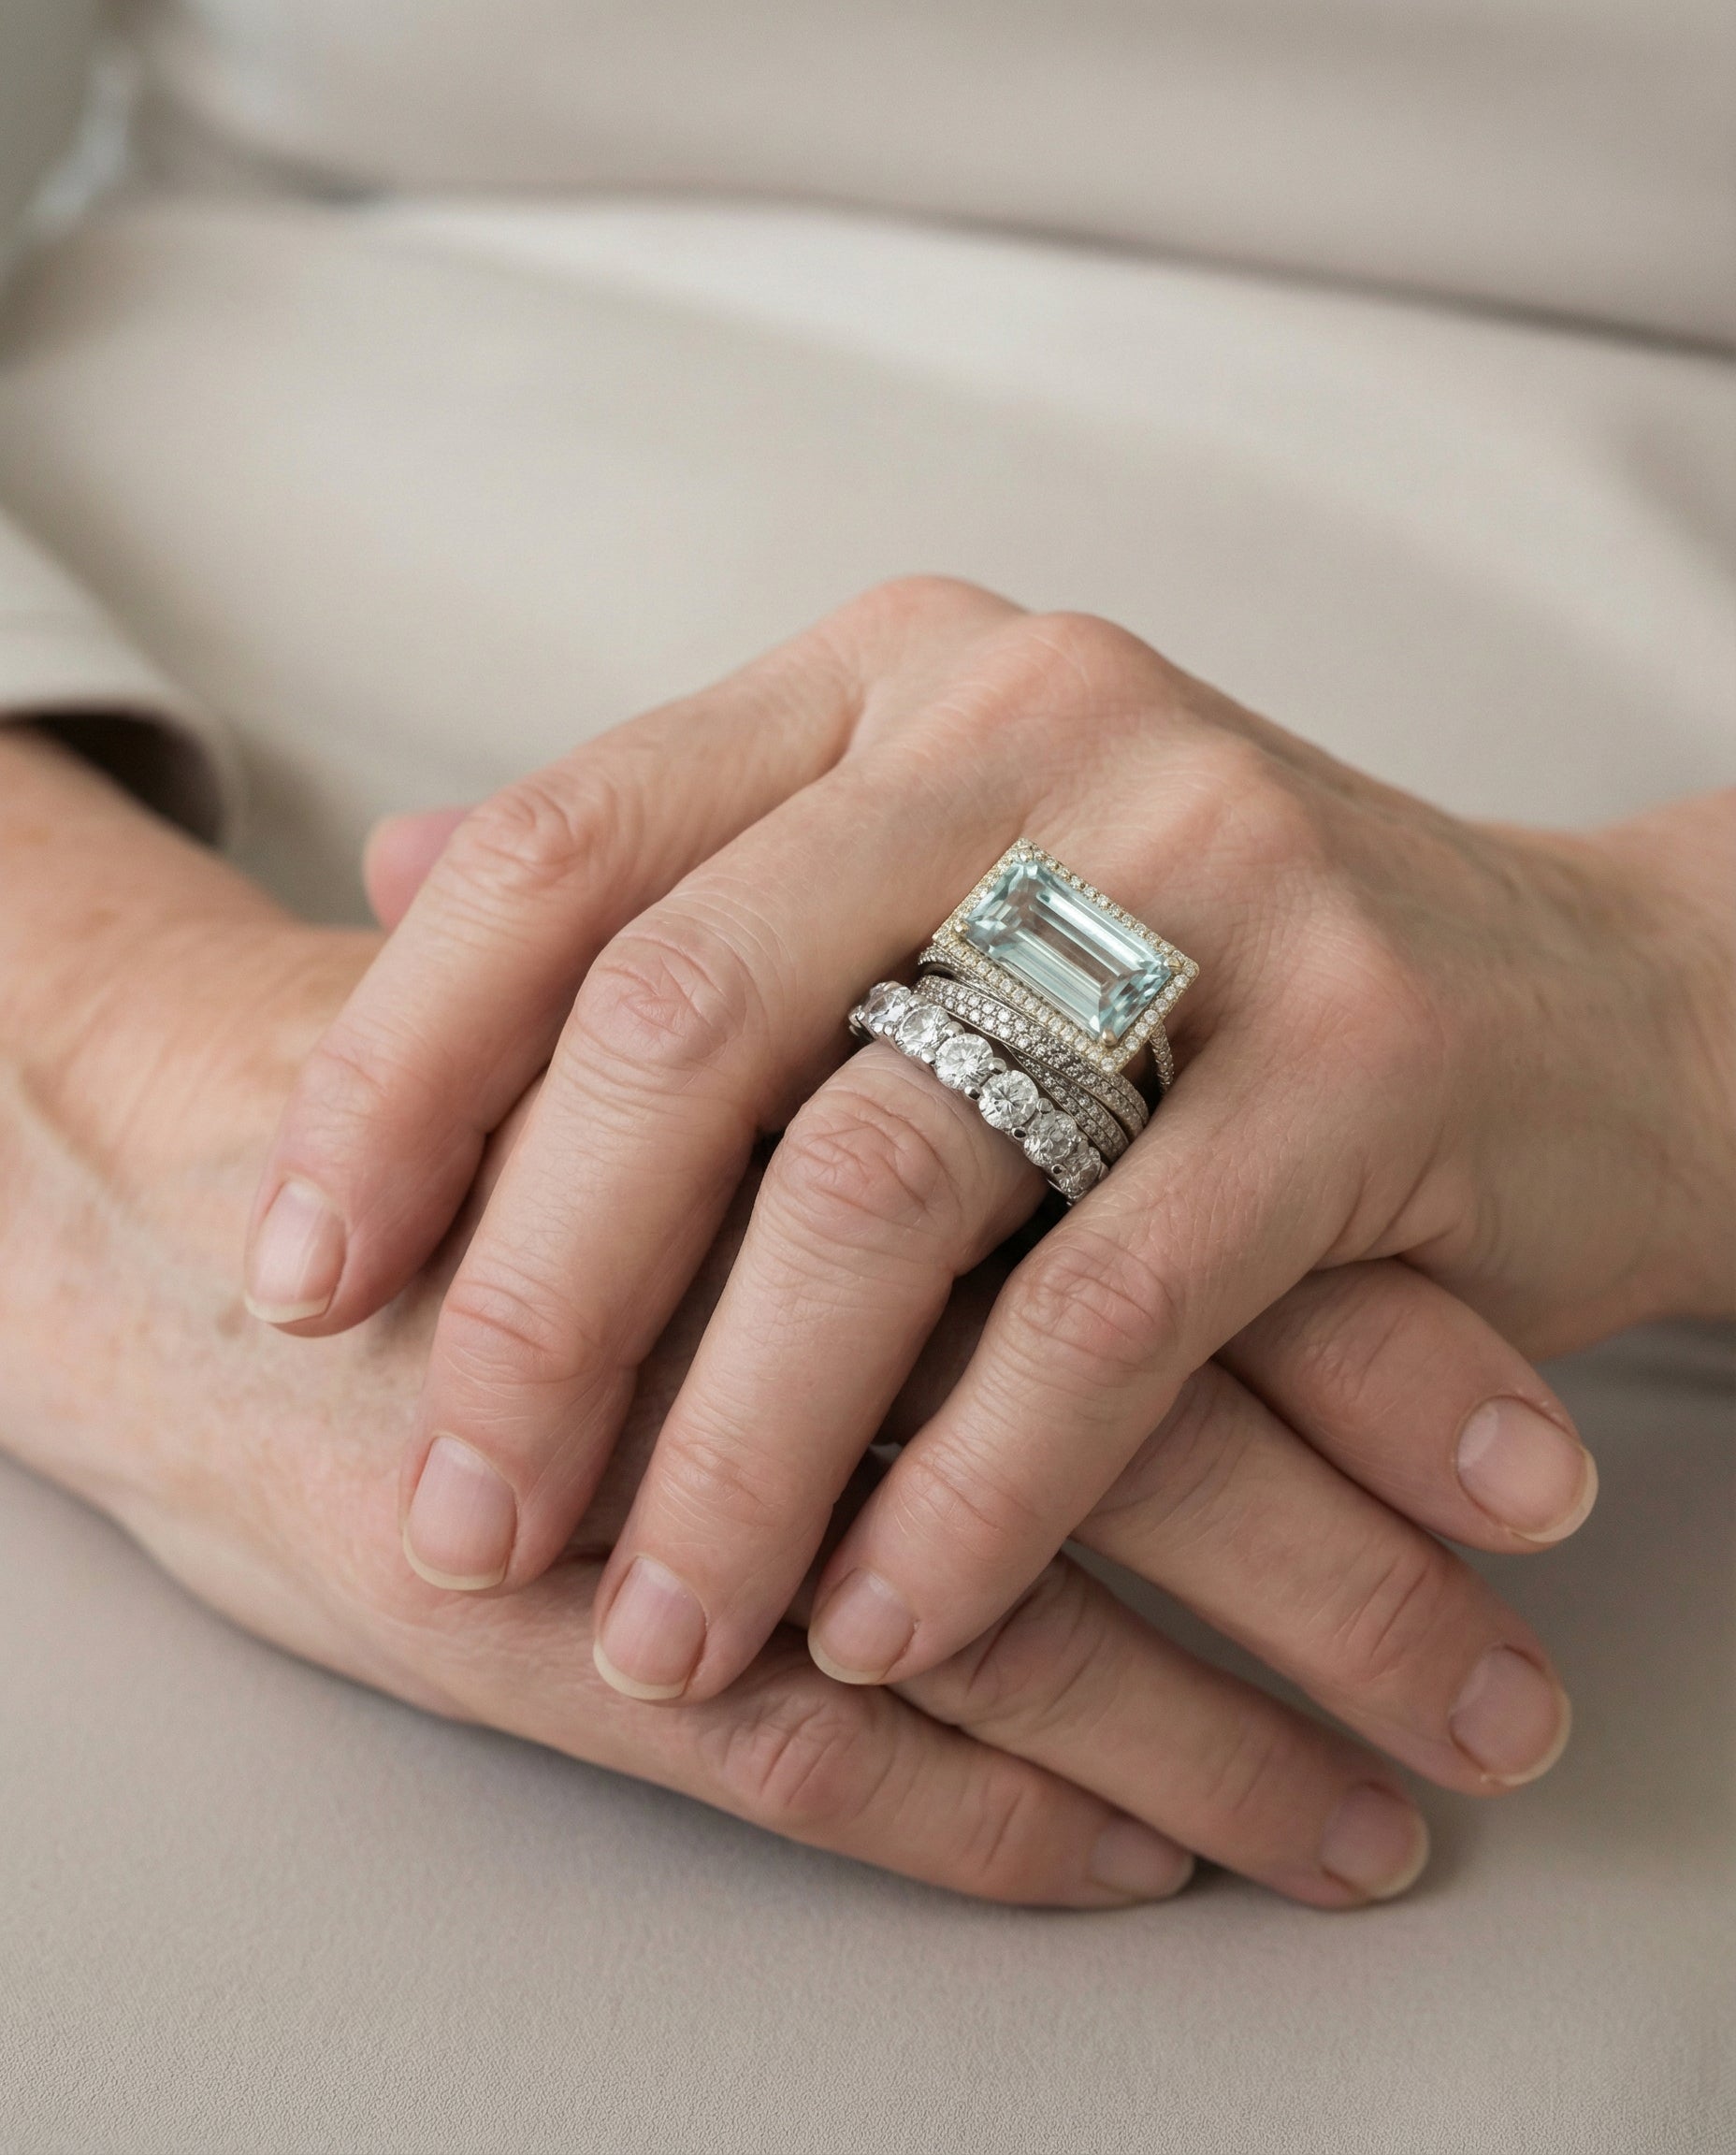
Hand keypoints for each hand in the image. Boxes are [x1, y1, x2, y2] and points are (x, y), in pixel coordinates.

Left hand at [1, 730, 1565, 1909]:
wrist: (1591, 1005)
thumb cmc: (1211, 972)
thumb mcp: (939, 868)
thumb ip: (688, 871)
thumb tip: (397, 874)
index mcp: (891, 688)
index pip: (573, 858)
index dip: (403, 1078)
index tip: (305, 1276)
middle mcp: (1033, 734)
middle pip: (689, 1021)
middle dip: (539, 1305)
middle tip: (465, 1518)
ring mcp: (1216, 877)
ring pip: (883, 1185)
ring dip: (741, 1451)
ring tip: (664, 1631)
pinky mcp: (1367, 1055)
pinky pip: (1105, 1314)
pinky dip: (971, 1494)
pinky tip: (883, 1623)